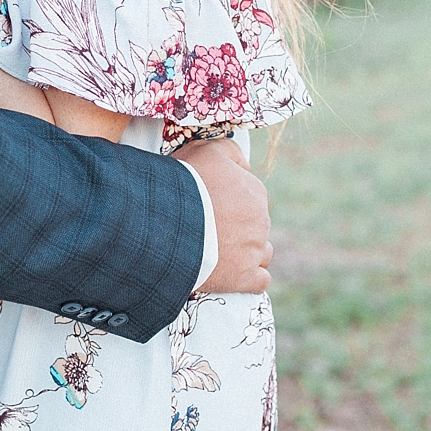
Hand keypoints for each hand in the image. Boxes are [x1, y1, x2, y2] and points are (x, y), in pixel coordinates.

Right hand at [173, 138, 272, 294]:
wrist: (168, 225)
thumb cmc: (184, 184)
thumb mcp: (205, 149)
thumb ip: (230, 150)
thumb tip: (245, 164)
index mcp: (255, 191)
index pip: (250, 197)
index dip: (230, 201)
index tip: (209, 205)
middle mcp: (261, 221)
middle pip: (255, 224)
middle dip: (237, 226)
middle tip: (208, 228)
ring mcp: (255, 251)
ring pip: (262, 252)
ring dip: (246, 252)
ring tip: (220, 252)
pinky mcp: (246, 278)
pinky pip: (260, 281)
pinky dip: (249, 278)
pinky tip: (233, 274)